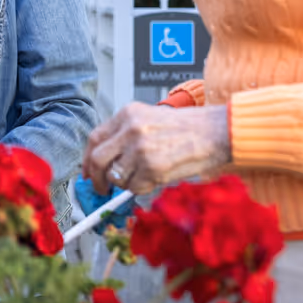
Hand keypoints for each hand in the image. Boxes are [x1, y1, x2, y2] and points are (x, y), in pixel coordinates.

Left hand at [82, 103, 230, 195]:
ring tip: (143, 176)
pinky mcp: (153, 167)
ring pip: (117, 177)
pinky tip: (156, 177)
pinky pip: (135, 187)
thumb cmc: (188, 127)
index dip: (87, 159)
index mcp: (128, 113)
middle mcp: (131, 129)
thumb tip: (105, 160)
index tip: (88, 172)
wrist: (216, 131)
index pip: (94, 138)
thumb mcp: (150, 117)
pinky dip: (142, 187)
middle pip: (98, 159)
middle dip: (97, 179)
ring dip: (126, 183)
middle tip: (102, 188)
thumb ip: (125, 134)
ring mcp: (141, 149)